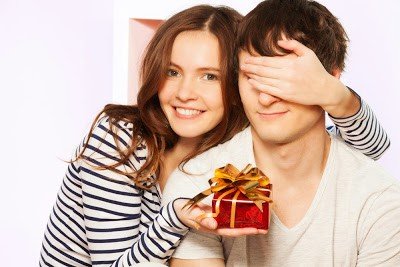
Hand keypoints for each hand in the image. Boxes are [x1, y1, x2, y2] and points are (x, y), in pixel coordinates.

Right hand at [173, 199, 267, 236]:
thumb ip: (202, 220)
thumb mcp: (192, 216)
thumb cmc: (185, 213)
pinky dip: (239, 208)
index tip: (255, 230)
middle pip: (237, 227)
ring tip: (260, 217)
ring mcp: (219, 216)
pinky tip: (247, 204)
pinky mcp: (218, 209)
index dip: (243, 231)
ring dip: (247, 218)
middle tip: (265, 227)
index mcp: (213, 227)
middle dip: (250, 228)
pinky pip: (231, 210)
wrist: (180, 208)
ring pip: (235, 219)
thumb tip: (214, 225)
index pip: (231, 231)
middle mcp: (218, 223)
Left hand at [240, 39, 359, 116]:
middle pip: (264, 70)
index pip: (269, 61)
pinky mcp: (286, 95)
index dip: (256, 60)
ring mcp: (286, 86)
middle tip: (242, 65)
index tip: (248, 59)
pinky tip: (251, 82)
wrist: (324, 90)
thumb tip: (279, 42)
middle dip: (251, 67)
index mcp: (291, 63)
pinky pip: (268, 90)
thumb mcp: (308, 54)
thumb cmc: (316, 70)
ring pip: (264, 80)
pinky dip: (258, 85)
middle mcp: (287, 75)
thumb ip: (294, 45)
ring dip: (252, 75)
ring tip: (244, 72)